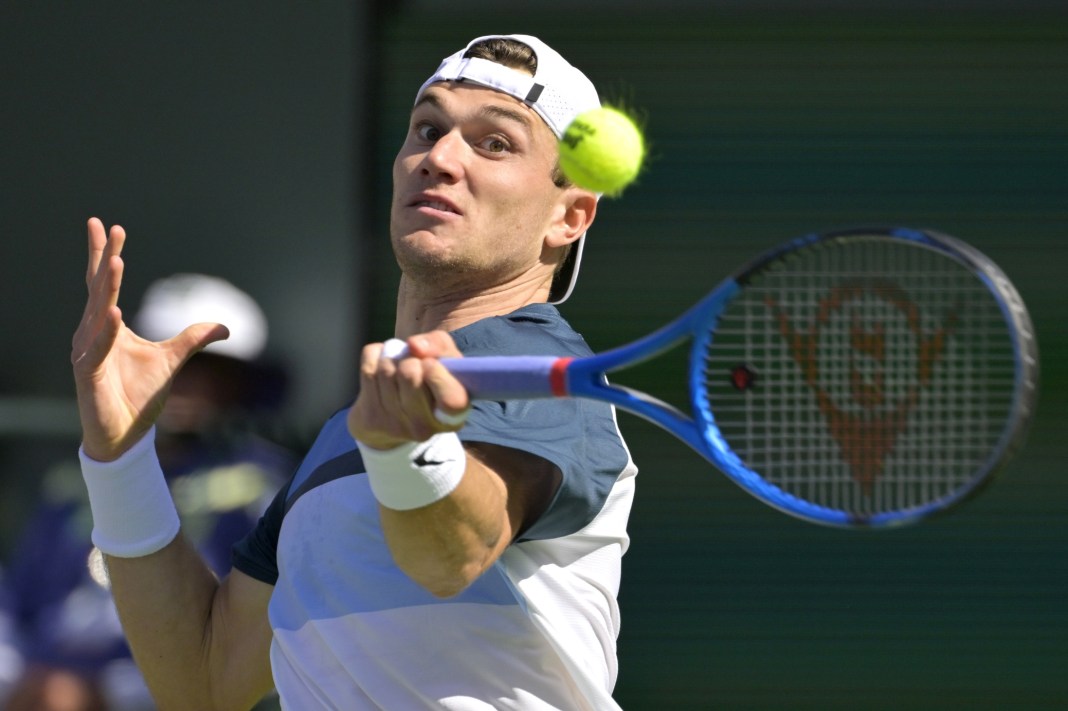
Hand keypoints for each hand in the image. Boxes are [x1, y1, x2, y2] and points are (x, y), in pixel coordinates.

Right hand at [71, 218, 229, 460]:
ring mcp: (88, 353)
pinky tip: (113, 313)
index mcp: (107, 326)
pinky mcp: (89, 376)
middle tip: (107, 227)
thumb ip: (194, 339)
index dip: (105, 255)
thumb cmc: (139, 396)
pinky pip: (98, 349)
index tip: (108, 225)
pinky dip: (106, 332)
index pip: (104, 284)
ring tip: (117, 261)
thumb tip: (225, 327)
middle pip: (97, 289)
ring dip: (107, 287)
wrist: (124, 436)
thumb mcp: (173, 360)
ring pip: (96, 313)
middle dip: (103, 258)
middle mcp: (92, 334)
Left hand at [347, 331, 469, 449]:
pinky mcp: (371, 420)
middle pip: (409, 374)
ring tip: (397, 367)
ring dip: (391, 358)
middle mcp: (425, 428)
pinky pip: (368, 369)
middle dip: (409, 359)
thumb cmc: (429, 378)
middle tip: (412, 365)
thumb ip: (439, 345)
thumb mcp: (445, 358)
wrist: (394, 409)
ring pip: (386, 370)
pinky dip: (374, 357)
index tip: (430, 365)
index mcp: (453, 417)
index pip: (450, 399)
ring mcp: (396, 426)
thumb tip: (414, 346)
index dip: (436, 373)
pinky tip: (380, 367)